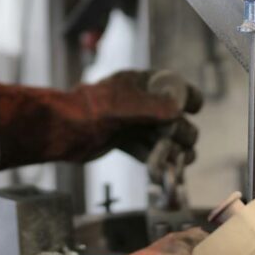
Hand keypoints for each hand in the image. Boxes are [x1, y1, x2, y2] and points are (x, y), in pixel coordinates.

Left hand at [0, 69, 200, 169]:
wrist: (61, 130)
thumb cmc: (90, 110)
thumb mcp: (124, 104)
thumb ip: (152, 107)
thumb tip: (178, 111)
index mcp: (139, 83)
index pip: (172, 86)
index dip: (186, 97)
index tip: (193, 109)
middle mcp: (139, 101)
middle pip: (171, 117)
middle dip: (181, 131)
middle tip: (183, 144)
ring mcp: (131, 122)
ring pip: (161, 136)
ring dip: (173, 149)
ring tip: (182, 162)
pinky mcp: (123, 141)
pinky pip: (146, 150)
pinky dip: (156, 160)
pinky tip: (164, 171)